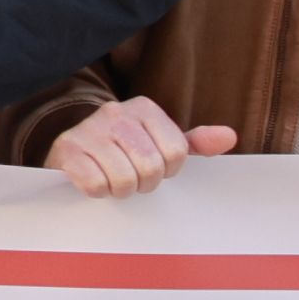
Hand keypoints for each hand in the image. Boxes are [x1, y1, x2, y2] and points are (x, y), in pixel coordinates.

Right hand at [46, 95, 225, 198]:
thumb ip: (194, 142)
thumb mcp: (159, 140)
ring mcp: (89, 131)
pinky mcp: (68, 150)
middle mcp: (116, 113)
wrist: (71, 143)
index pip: (176, 153)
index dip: (167, 171)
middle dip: (144, 183)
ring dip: (121, 190)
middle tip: (134, 180)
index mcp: (144, 108)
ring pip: (124, 180)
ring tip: (114, 181)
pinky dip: (98, 191)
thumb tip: (230, 137)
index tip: (154, 168)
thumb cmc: (123, 147)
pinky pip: (95, 185)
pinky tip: (95, 181)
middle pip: (150, 168)